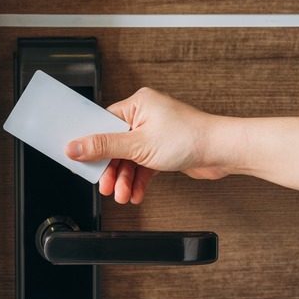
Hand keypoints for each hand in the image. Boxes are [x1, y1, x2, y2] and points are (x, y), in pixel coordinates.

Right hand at [65, 88, 229, 203]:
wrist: (222, 151)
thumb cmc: (189, 138)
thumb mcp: (138, 144)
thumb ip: (104, 147)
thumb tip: (75, 147)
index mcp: (137, 104)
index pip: (103, 124)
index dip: (91, 145)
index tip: (81, 161)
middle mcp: (145, 116)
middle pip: (115, 145)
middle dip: (112, 170)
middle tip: (106, 187)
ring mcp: (155, 133)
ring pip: (130, 159)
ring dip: (125, 179)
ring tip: (123, 195)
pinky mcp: (163, 149)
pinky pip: (144, 165)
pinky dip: (139, 180)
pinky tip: (136, 193)